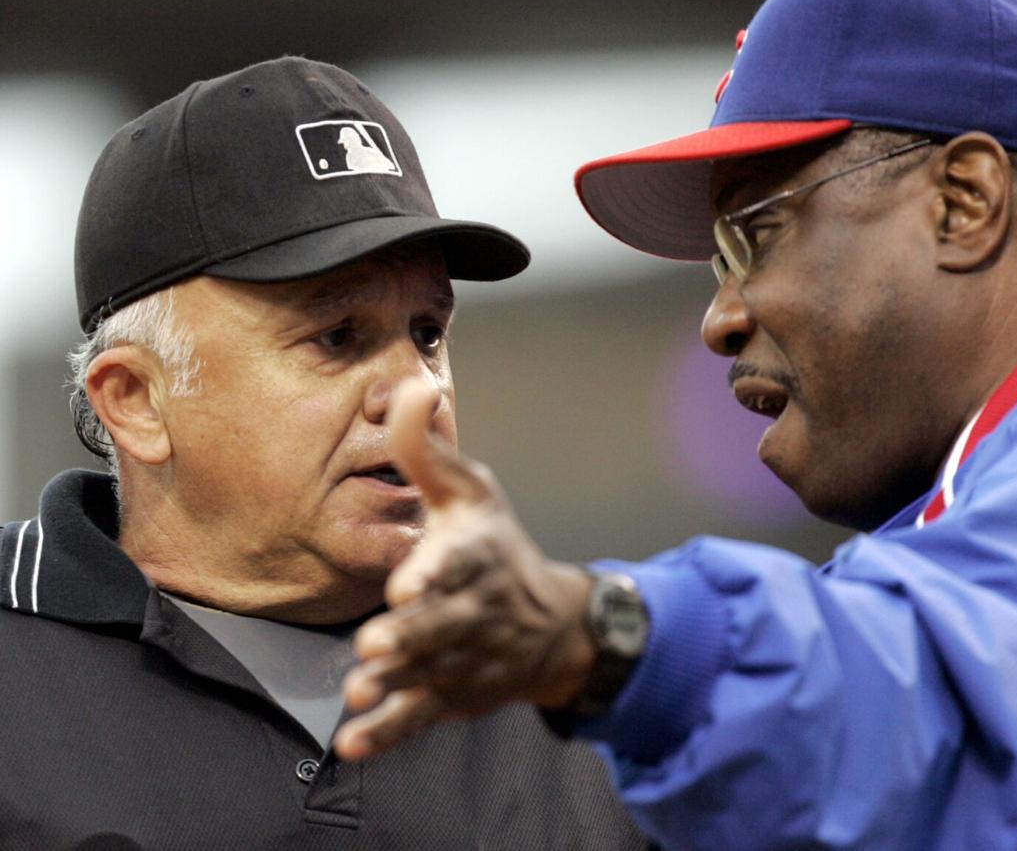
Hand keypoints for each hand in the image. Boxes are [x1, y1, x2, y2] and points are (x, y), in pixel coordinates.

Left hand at [334, 379, 595, 760]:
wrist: (550, 624)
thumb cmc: (495, 545)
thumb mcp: (471, 491)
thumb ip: (427, 449)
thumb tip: (407, 385)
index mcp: (478, 554)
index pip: (460, 564)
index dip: (435, 574)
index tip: (408, 584)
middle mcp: (474, 609)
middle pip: (443, 626)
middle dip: (413, 636)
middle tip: (376, 643)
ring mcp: (464, 657)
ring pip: (428, 674)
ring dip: (396, 684)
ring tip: (361, 691)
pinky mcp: (451, 695)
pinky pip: (420, 717)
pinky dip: (389, 733)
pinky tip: (353, 743)